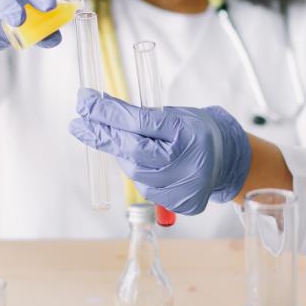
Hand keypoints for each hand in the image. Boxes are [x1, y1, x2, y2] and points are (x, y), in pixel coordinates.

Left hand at [68, 89, 251, 214]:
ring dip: (123, 156)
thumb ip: (141, 116)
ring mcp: (186, 186)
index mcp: (186, 130)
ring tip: (126, 143)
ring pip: (135, 173)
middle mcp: (187, 160)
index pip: (139, 121)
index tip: (84, 102)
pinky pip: (147, 190)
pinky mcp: (183, 203)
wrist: (227, 157)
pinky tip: (147, 164)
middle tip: (78, 124)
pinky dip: (141, 174)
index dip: (108, 113)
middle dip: (101, 135)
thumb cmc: (195, 130)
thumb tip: (97, 110)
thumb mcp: (173, 114)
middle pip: (132, 151)